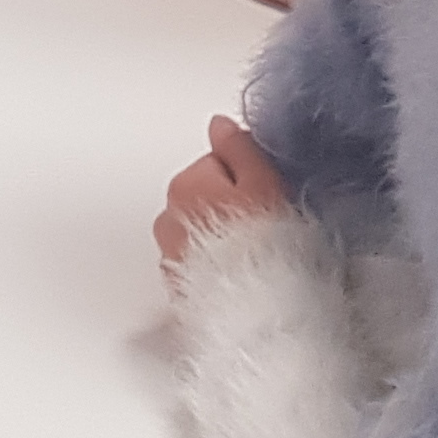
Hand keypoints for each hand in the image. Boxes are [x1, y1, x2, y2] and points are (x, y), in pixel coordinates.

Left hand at [154, 116, 290, 276]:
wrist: (258, 313)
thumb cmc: (268, 247)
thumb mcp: (264, 184)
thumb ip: (239, 147)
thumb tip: (219, 124)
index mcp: (187, 183)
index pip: (218, 161)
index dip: (250, 176)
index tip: (270, 194)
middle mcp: (167, 215)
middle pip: (205, 195)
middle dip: (231, 206)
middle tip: (266, 227)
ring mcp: (169, 252)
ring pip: (200, 230)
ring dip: (221, 237)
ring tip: (254, 256)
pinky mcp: (177, 286)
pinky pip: (197, 262)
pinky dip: (213, 264)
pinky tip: (239, 275)